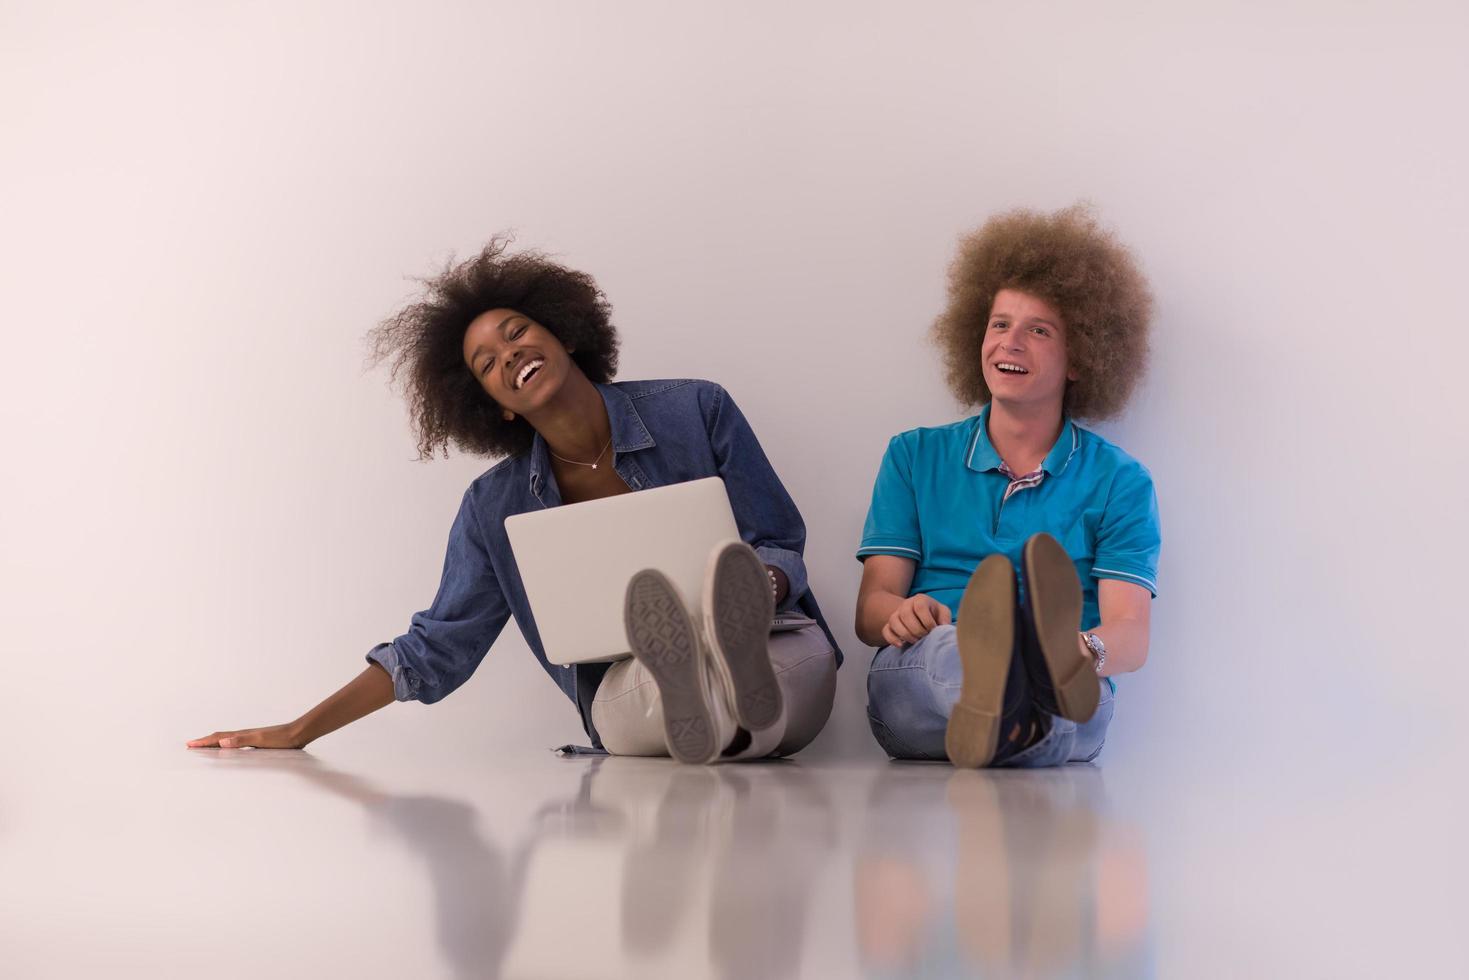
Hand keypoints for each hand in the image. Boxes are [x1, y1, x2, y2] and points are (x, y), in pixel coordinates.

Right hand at [187, 722, 307, 749]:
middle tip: (192, 745)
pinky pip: (238, 743)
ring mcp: (252, 737)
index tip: (189, 744)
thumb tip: (222, 742)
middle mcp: (245, 734)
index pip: (218, 738)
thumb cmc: (281, 738)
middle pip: (220, 737)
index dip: (203, 742)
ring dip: (215, 742)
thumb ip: (242, 740)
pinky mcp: (259, 742)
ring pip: (228, 739)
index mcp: (242, 734)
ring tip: (207, 746)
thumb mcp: (260, 740)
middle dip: (205, 741)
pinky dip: (229, 746)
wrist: (299, 733)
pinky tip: (232, 750)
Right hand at [882, 595, 951, 647]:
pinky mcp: (889, 625)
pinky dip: (892, 639)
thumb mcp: (943, 613)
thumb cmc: (934, 615)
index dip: (927, 621)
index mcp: (920, 599)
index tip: (933, 630)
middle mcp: (906, 605)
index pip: (920, 607)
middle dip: (916, 630)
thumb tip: (943, 628)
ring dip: (905, 634)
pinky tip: (901, 645)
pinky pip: (885, 630)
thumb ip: (945, 618)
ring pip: (893, 621)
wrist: (921, 616)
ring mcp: (896, 614)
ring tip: (915, 641)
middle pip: (905, 614)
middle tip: (924, 637)